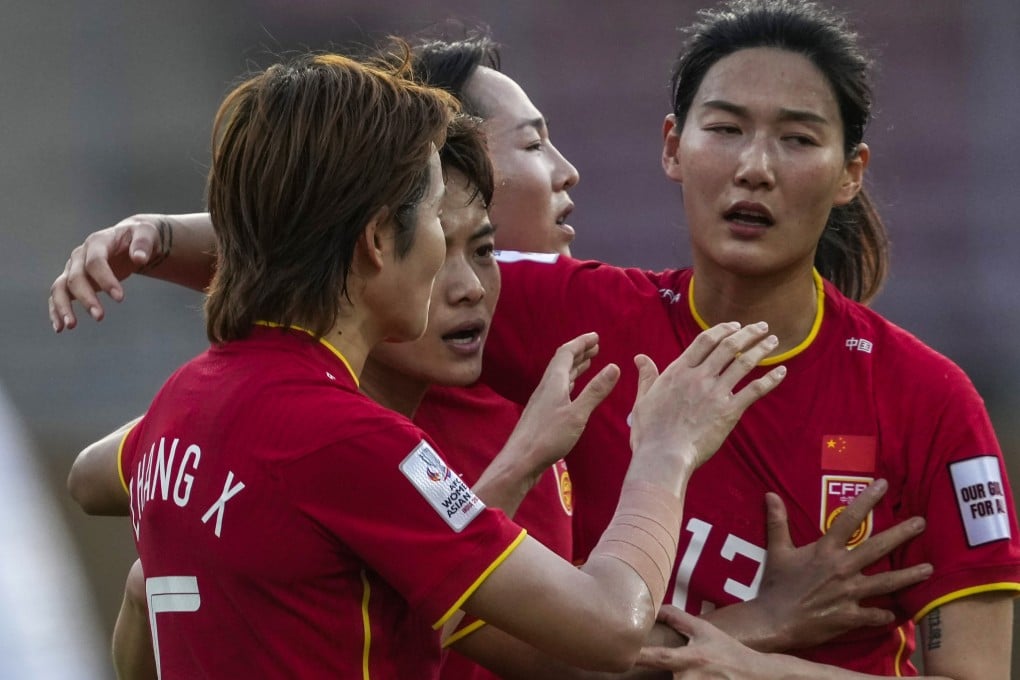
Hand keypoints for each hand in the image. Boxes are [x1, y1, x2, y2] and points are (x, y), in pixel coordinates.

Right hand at [48, 213, 167, 330]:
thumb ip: (143, 244)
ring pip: (60, 287)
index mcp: (98, 242)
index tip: (120, 299)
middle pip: (76, 277)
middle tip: (100, 317)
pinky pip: (59, 295)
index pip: (96, 261)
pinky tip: (60, 327)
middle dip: (86, 298)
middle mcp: (80, 255)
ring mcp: (74, 268)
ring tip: (71, 326)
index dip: (106, 279)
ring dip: (63, 306)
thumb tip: (140, 258)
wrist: (130, 238)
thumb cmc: (140, 236)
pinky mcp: (73, 280)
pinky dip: (57, 310)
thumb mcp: (147, 233)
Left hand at [503, 332, 619, 476]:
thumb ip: (595, 391)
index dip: (581, 343)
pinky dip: (570, 382)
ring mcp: (543, 400)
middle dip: (579, 352)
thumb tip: (613, 367)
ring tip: (589, 362)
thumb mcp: (577, 414)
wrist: (521, 460)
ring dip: (575, 367)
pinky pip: (558, 389)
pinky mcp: (542, 413)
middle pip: (562, 362)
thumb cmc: (548, 437)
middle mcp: (546, 387)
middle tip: (595, 346)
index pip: (566, 353)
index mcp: (554, 382)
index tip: (596, 337)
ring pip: (560, 376)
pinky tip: (573, 388)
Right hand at [628, 322, 785, 477]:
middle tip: (760, 327)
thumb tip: (640, 358)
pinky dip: (771, 379)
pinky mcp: (729, 411)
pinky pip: (754, 390)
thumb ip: (646, 377)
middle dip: (747, 333)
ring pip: (743, 363)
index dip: (722, 329)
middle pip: (728, 346)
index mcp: (678, 371)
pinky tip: (781, 371)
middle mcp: (699, 377)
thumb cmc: (650, 432)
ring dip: (760, 349)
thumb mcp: (643, 400)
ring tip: (772, 341)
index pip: (705, 340)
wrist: (664, 455)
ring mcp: (716, 393)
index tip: (734, 325)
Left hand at [639, 606, 783, 678]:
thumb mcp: (705, 631)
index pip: (658, 657)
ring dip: (678, 677)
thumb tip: (655, 605)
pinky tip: (702, 676)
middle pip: (663, 678)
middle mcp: (691, 679)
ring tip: (700, 670)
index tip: (620, 653)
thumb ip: (679, 619)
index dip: (638, 656)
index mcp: (690, 659)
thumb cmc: (729, 651)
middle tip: (689, 662)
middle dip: (668, 672)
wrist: (758, 675)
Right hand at [748, 479, 931, 650]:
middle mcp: (843, 569)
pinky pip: (874, 616)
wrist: (774, 621)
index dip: (867, 500)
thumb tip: (770, 494)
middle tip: (922, 523)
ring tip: (929, 569)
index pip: (850, 519)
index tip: (883, 484)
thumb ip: (777, 522)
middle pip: (878, 548)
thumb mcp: (777, 551)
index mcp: (826, 550)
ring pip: (886, 582)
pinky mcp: (851, 616)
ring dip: (909, 576)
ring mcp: (850, 594)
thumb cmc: (776, 585)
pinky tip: (894, 614)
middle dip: (901, 534)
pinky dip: (885, 616)